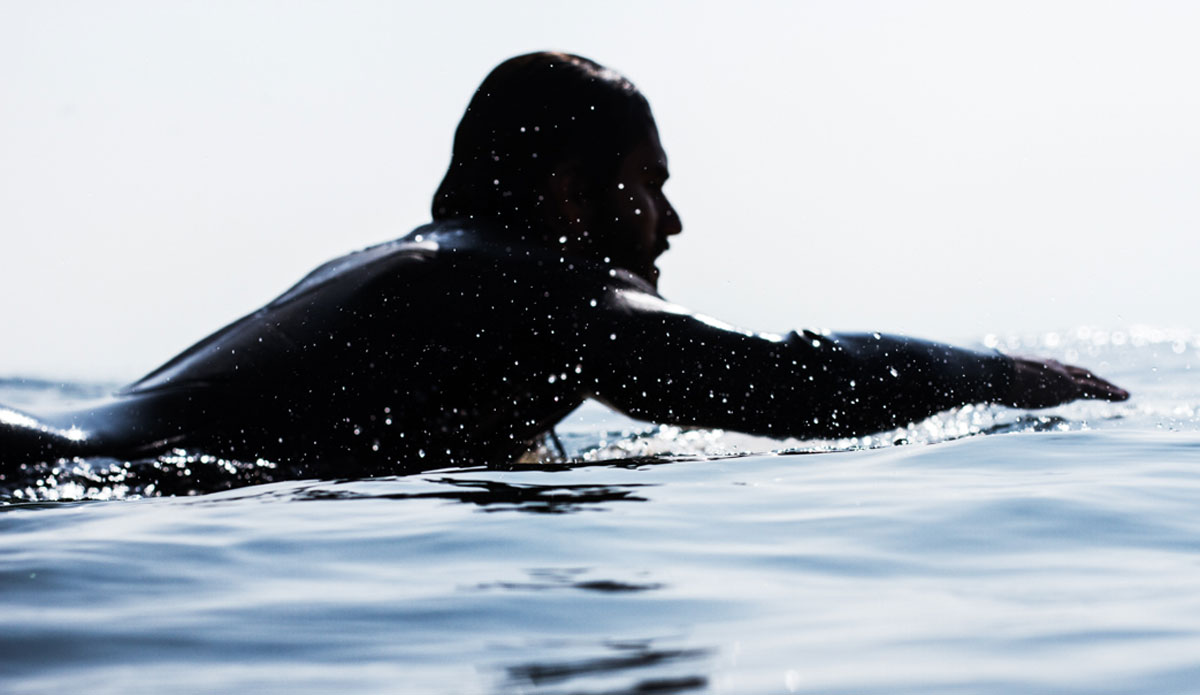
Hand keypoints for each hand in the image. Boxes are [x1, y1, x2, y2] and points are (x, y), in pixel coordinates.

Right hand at [1002, 356, 1129, 408]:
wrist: (998, 374)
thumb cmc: (991, 378)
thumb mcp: (996, 381)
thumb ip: (998, 383)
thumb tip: (980, 387)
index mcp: (1039, 365)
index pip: (1061, 370)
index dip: (1073, 376)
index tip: (1080, 381)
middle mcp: (1055, 368)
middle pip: (1081, 373)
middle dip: (1096, 380)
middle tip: (1109, 387)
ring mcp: (1063, 377)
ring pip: (1092, 382)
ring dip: (1109, 388)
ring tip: (1124, 395)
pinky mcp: (1069, 387)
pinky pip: (1096, 390)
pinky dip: (1111, 393)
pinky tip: (1124, 396)